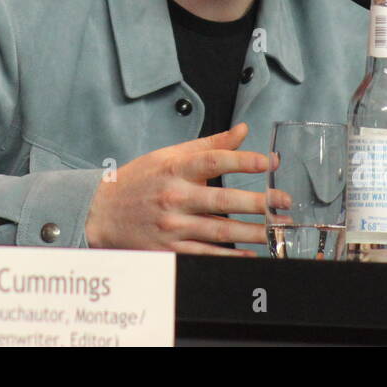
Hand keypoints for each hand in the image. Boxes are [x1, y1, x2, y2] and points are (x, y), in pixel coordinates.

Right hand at [84, 122, 269, 254]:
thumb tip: (243, 131)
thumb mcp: (169, 156)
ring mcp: (171, 226)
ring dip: (253, 232)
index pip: (212, 161)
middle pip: (222, 200)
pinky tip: (251, 254)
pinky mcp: (170, 250)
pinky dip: (231, 256)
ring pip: (220, 231)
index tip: (268, 162)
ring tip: (278, 230)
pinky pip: (207, 255)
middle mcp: (173, 197)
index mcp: (173, 168)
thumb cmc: (139, 181)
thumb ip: (209, 145)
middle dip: (259, 203)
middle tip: (284, 203)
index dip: (242, 160)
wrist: (102, 213)